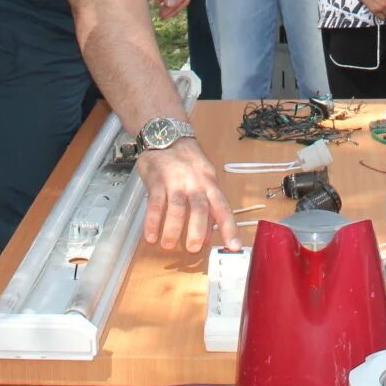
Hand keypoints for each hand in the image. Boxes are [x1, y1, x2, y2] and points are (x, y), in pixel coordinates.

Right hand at [137, 138, 240, 252]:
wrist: (166, 136)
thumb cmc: (187, 163)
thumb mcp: (204, 180)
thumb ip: (207, 207)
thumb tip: (209, 237)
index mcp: (210, 184)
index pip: (223, 208)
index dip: (230, 228)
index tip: (234, 247)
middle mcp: (195, 183)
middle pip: (200, 208)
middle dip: (197, 231)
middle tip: (194, 249)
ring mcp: (175, 181)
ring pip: (177, 208)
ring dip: (173, 230)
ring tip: (169, 246)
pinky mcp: (156, 181)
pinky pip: (155, 204)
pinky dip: (152, 222)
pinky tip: (150, 236)